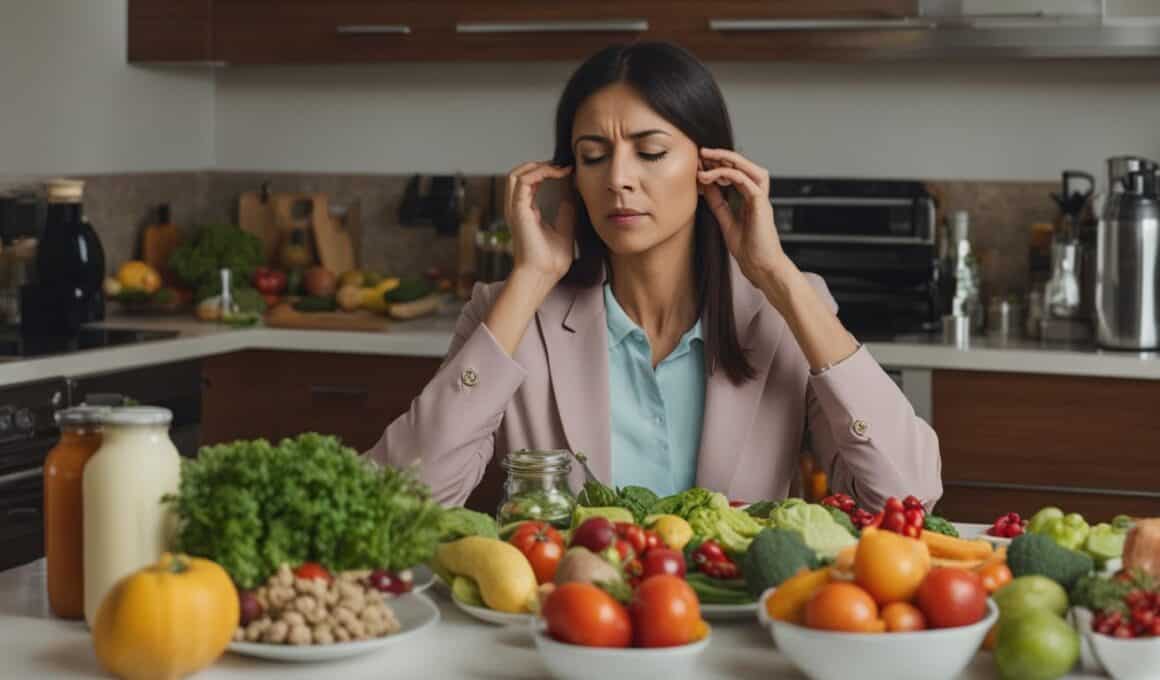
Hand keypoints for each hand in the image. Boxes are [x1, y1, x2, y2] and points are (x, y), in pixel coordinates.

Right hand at [505, 161, 575, 284]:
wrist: (543, 275)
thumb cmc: (551, 261)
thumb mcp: (565, 228)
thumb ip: (566, 209)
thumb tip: (572, 191)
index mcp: (526, 213)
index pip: (530, 183)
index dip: (546, 172)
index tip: (567, 171)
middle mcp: (518, 209)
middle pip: (519, 174)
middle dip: (540, 165)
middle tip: (562, 166)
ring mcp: (515, 209)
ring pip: (517, 173)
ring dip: (538, 165)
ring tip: (558, 167)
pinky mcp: (517, 210)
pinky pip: (524, 181)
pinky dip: (540, 172)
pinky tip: (557, 173)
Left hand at [697, 148, 790, 288]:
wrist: (761, 267)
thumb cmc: (748, 249)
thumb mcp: (725, 221)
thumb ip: (718, 203)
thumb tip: (705, 186)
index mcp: (750, 198)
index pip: (736, 173)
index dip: (718, 165)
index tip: (699, 164)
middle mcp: (757, 195)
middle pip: (745, 166)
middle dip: (723, 156)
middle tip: (702, 153)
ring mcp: (761, 199)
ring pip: (749, 168)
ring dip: (728, 160)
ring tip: (707, 159)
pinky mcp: (762, 205)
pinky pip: (748, 181)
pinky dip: (730, 175)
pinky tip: (714, 177)